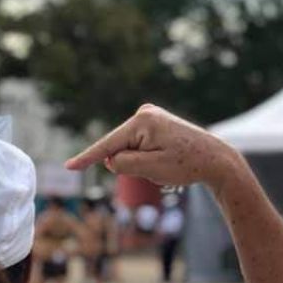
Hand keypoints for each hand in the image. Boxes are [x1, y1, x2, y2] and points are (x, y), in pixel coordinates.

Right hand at [65, 104, 241, 191]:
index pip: (107, 145)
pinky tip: (164, 156)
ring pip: (127, 149)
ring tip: (165, 161)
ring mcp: (149, 116)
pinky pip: (137, 147)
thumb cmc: (186, 165)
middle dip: (129, 163)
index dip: (87, 159)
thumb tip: (110, 159)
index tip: (68, 168)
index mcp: (142, 121)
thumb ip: (123, 164)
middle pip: (118, 148)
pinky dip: (144, 157)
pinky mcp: (153, 123)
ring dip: (139, 161)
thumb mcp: (150, 169)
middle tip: (159, 166)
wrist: (215, 158)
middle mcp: (144, 113)